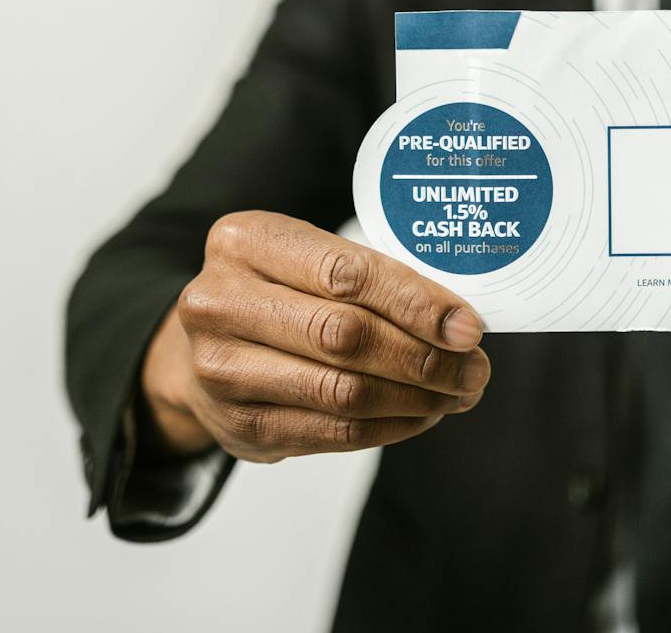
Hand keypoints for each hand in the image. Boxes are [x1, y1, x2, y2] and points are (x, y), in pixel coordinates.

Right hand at [140, 210, 489, 462]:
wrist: (196, 349)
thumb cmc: (276, 292)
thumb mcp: (307, 258)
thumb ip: (369, 277)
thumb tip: (459, 321)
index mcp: (244, 240)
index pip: (346, 273)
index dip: (416, 303)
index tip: (468, 326)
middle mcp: (220, 301)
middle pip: (345, 336)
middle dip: (424, 356)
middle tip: (473, 367)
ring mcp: (221, 369)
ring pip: (342, 391)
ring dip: (415, 398)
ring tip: (456, 393)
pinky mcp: (237, 426)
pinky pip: (332, 431)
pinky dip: (390, 427)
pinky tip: (420, 415)